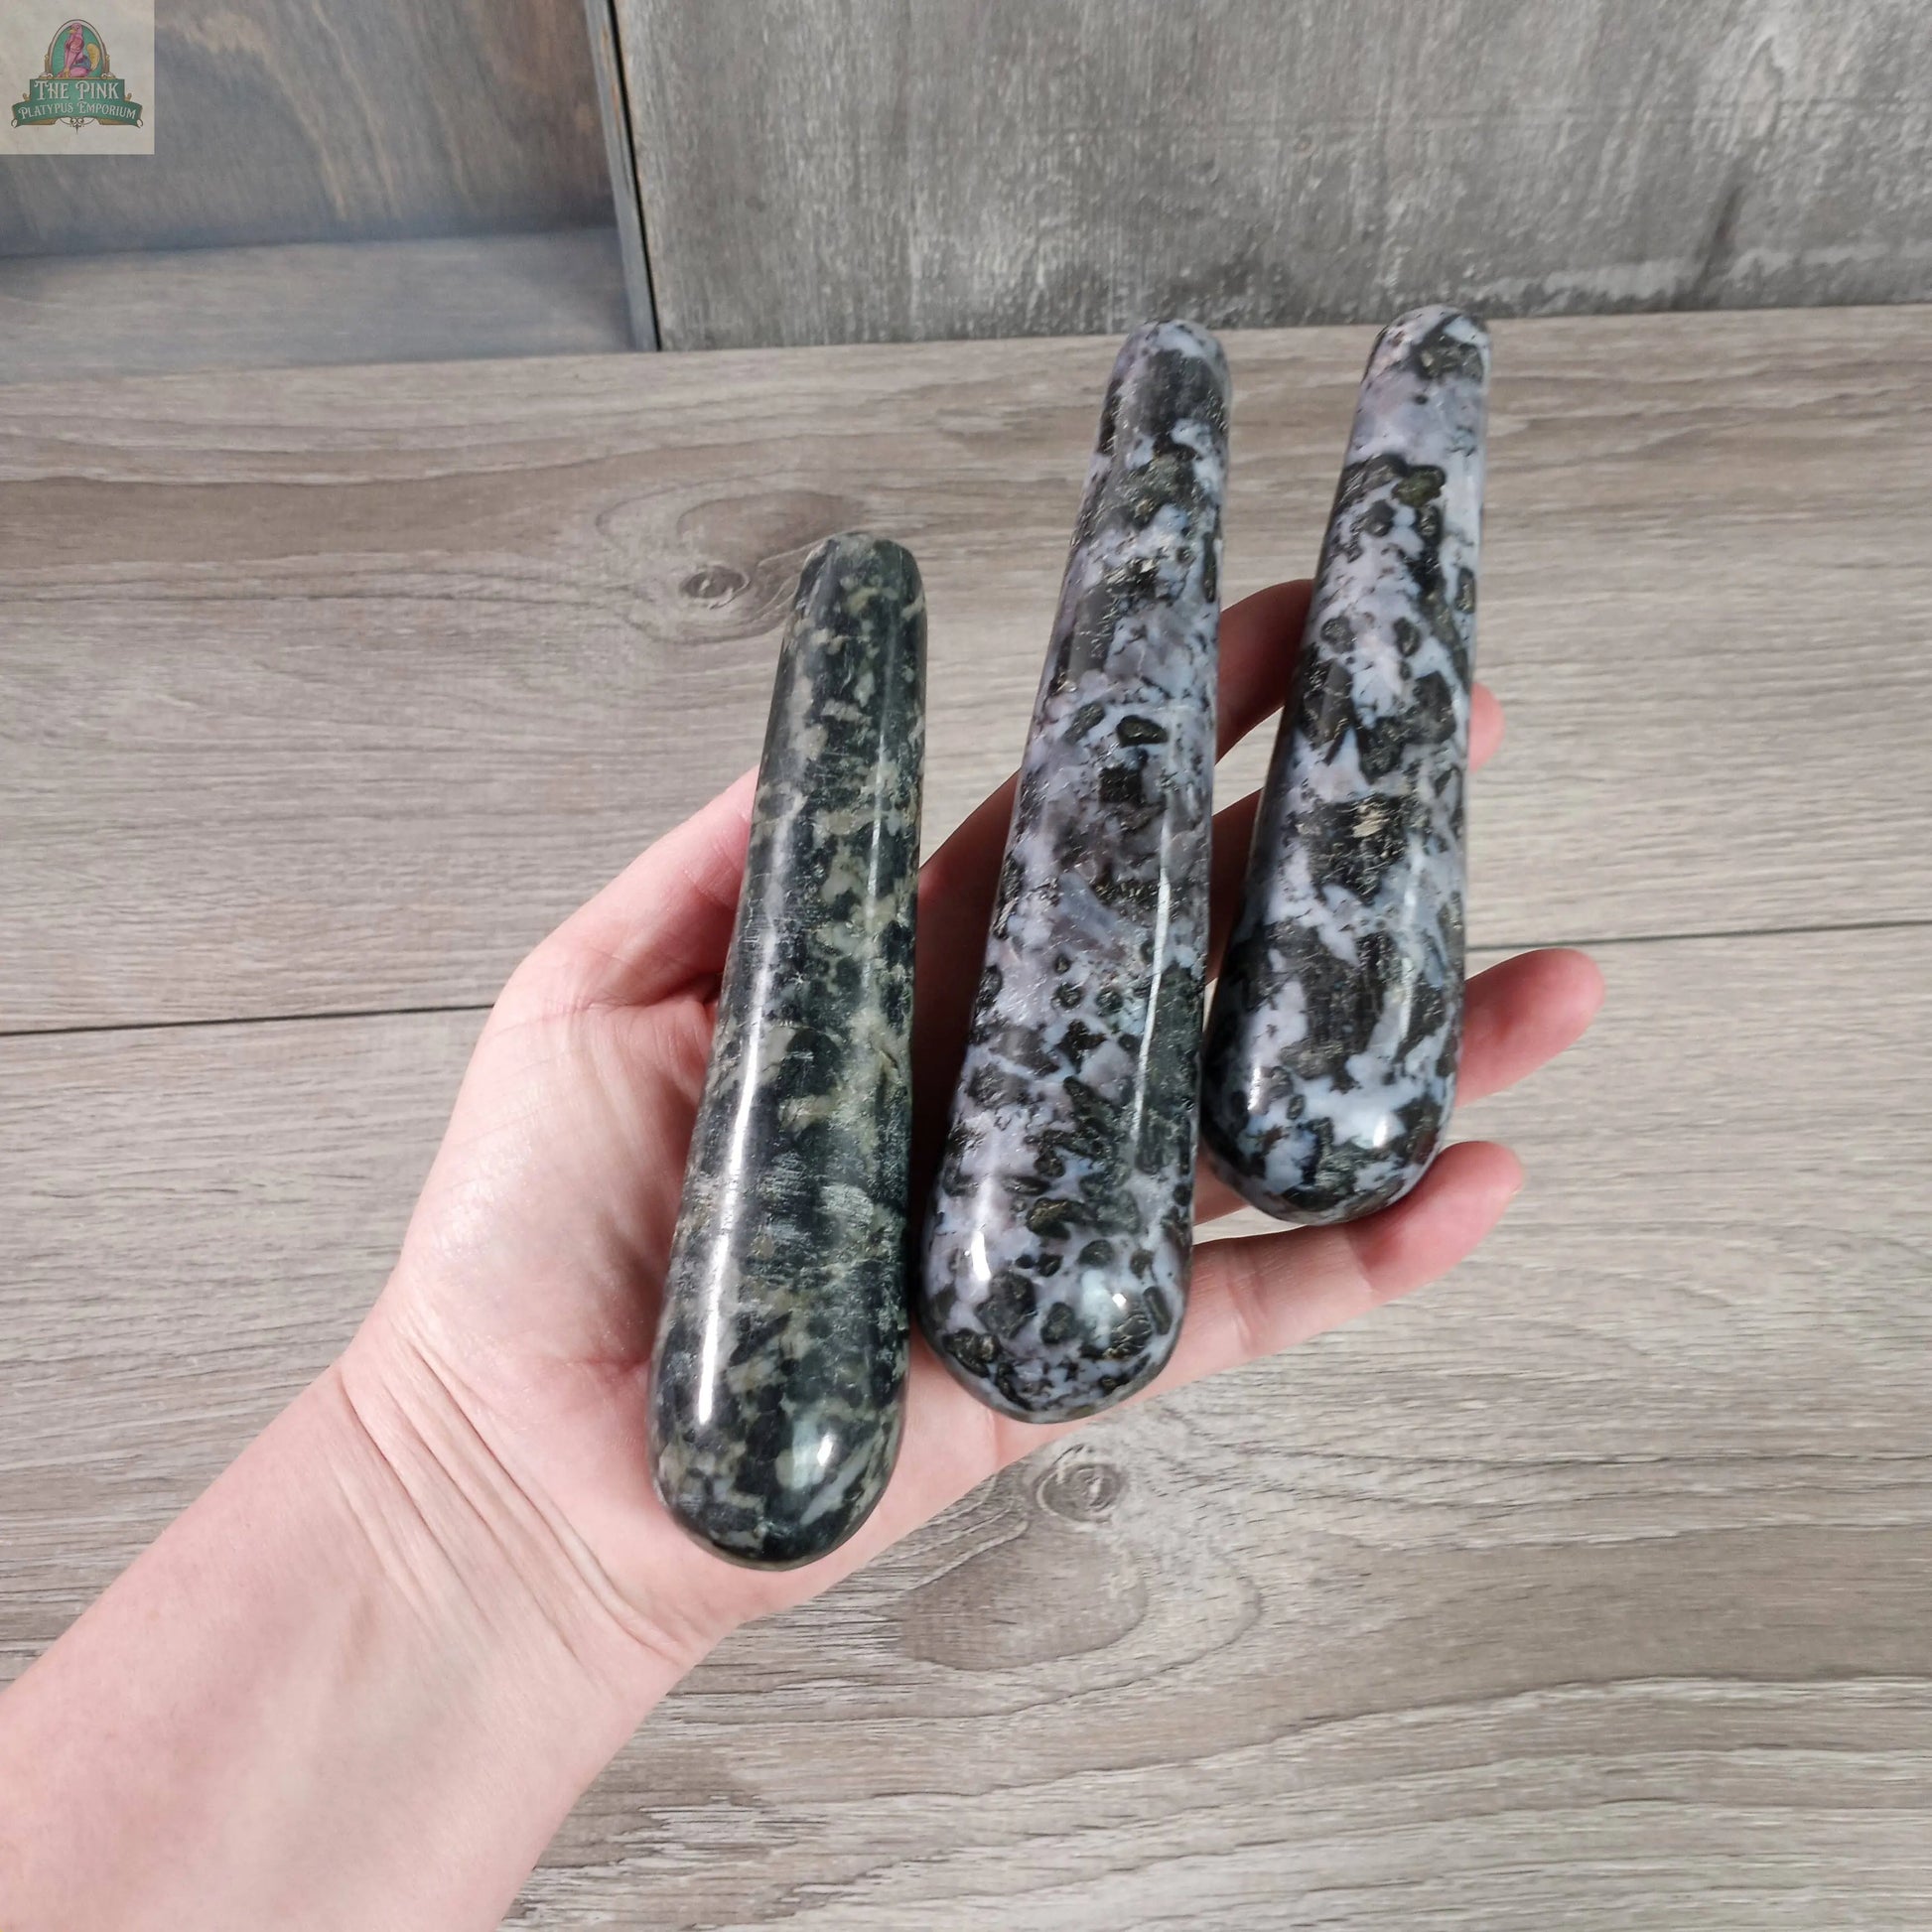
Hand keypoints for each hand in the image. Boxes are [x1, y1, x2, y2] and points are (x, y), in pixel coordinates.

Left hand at [344, 580, 1602, 1683]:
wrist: (524, 1465)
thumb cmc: (530, 1233)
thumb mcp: (594, 992)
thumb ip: (721, 866)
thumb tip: (830, 733)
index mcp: (904, 980)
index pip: (1074, 827)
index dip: (1175, 721)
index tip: (1283, 620)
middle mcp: (1002, 1087)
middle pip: (1201, 947)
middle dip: (1333, 840)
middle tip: (1465, 736)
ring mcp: (1047, 1222)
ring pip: (1255, 1122)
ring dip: (1402, 1048)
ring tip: (1554, 981)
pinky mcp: (1063, 1359)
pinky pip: (1240, 1309)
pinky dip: (1361, 1256)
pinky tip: (1474, 1185)